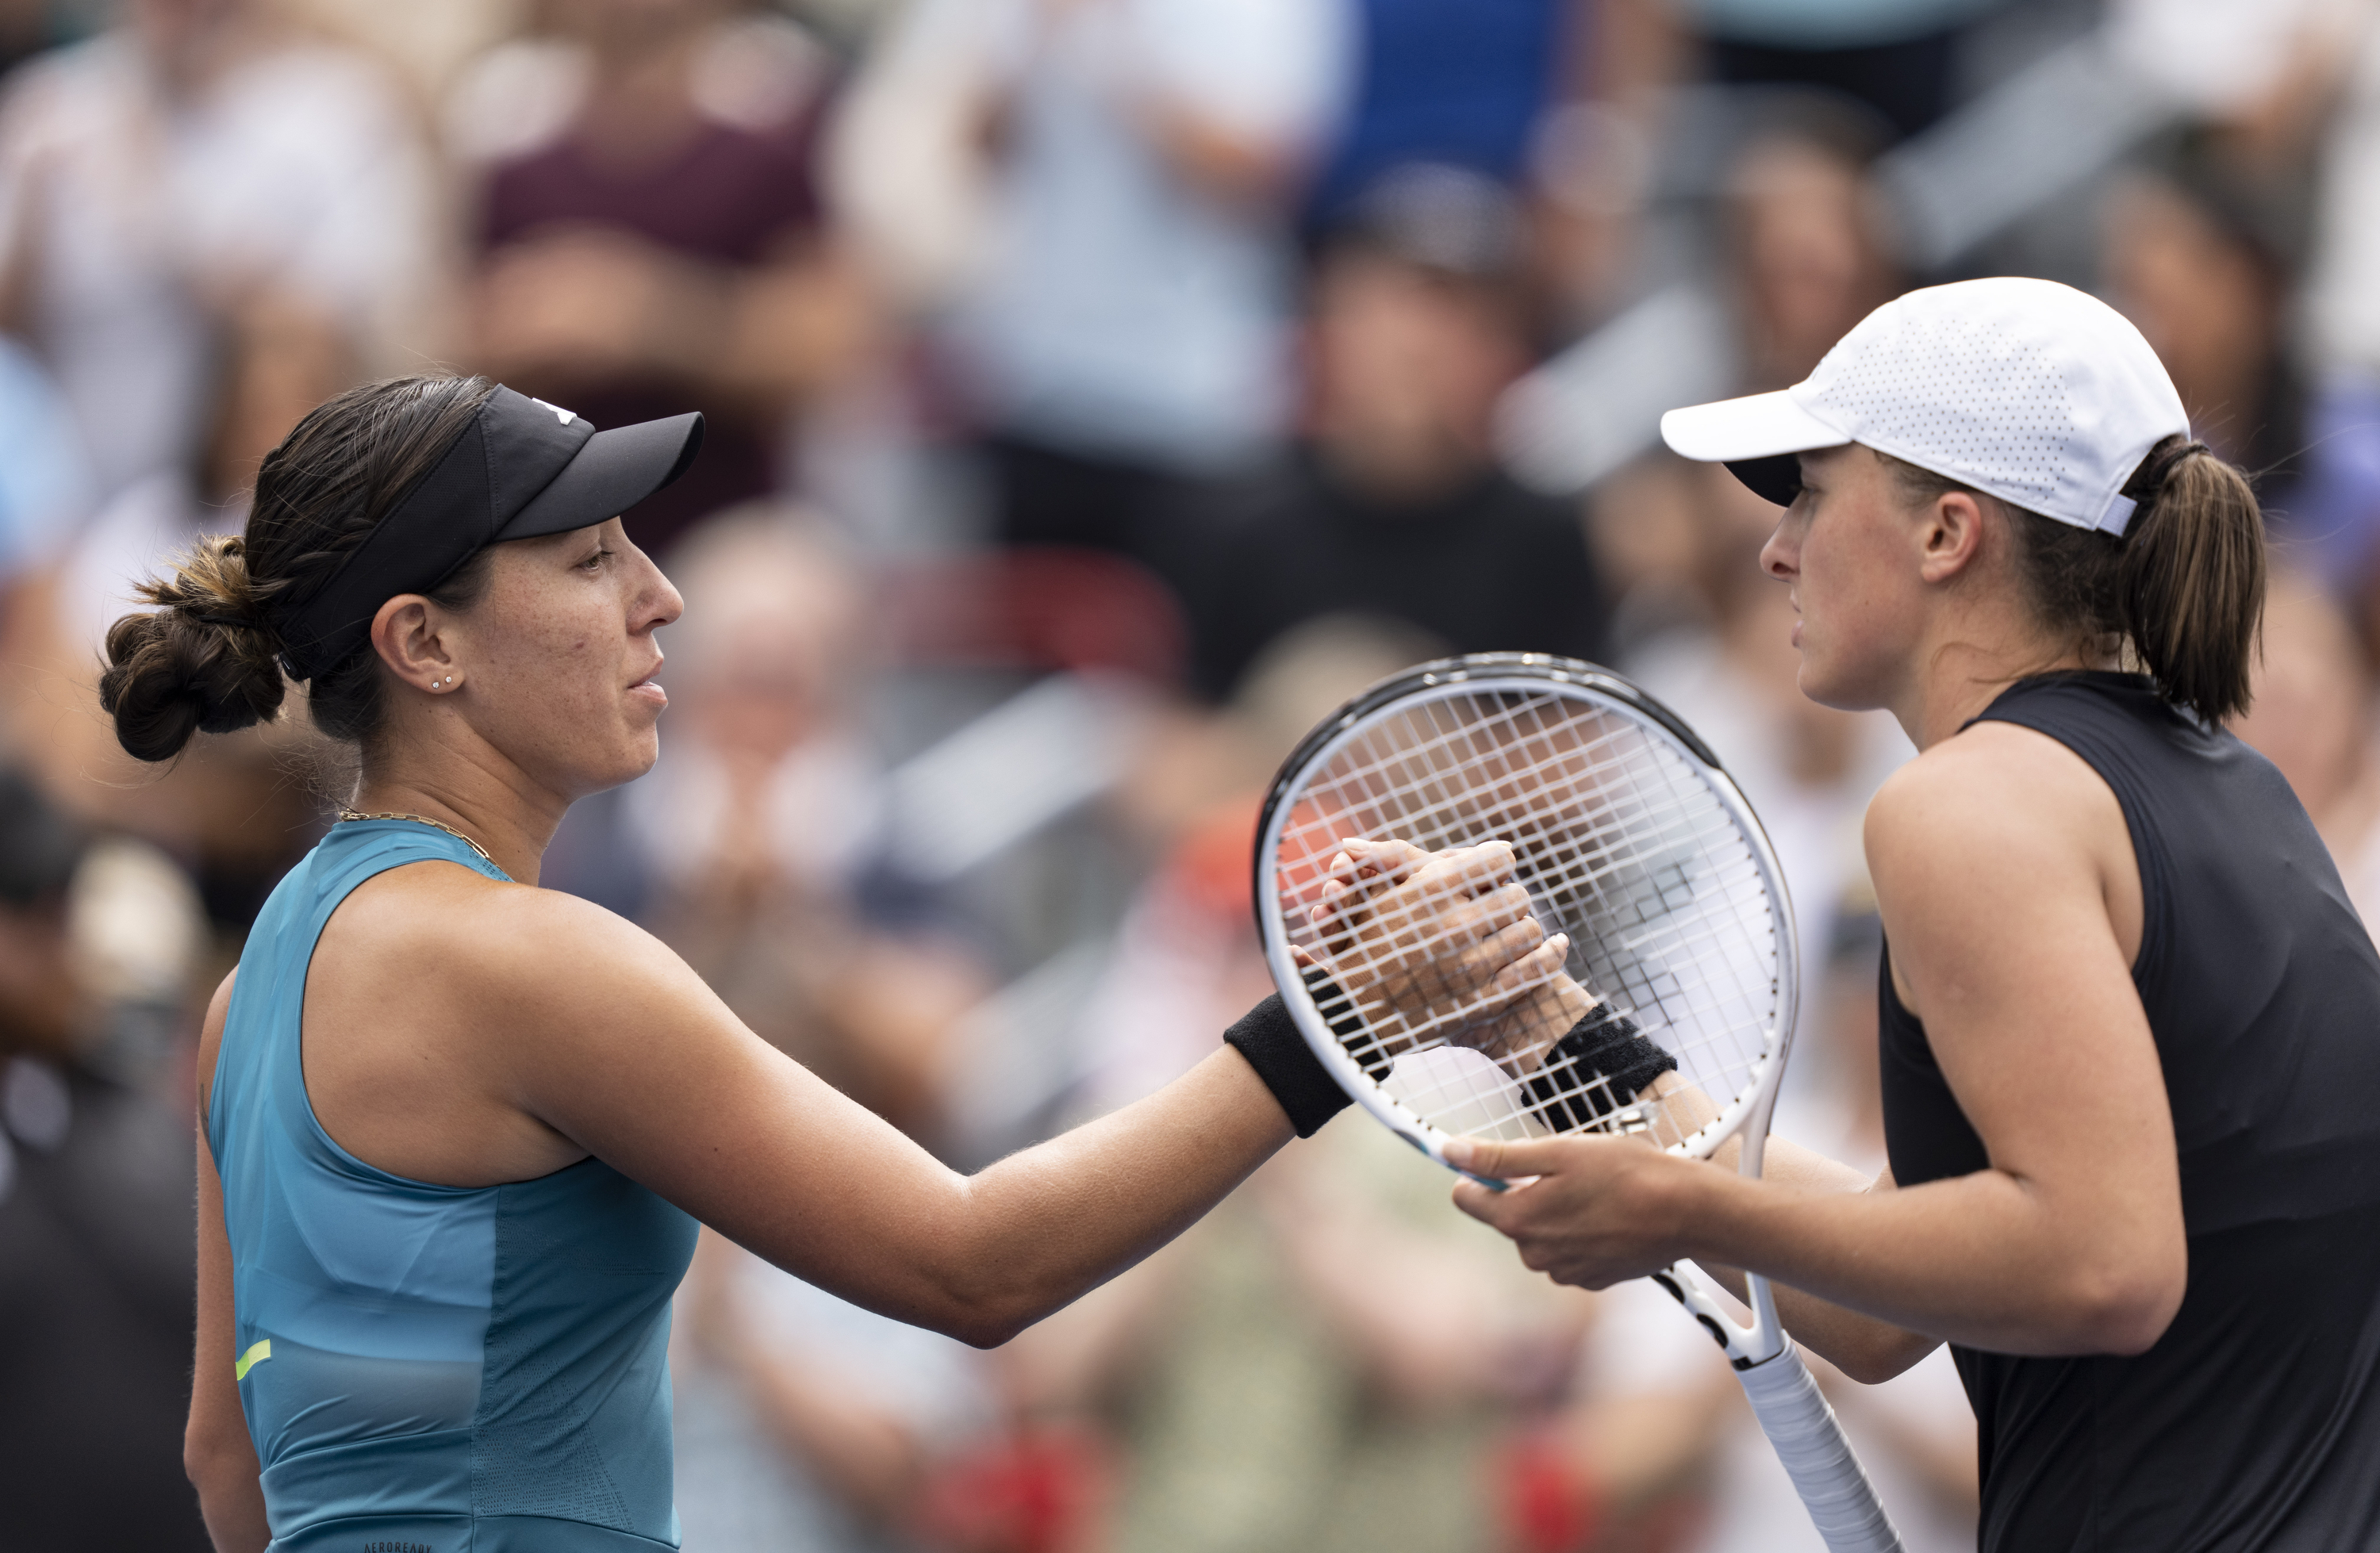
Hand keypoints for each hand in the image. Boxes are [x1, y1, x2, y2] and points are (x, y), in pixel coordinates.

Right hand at [1304, 838, 1572, 1056]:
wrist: (1353, 1014)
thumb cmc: (1363, 945)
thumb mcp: (1379, 892)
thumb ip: (1413, 859)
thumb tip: (1467, 840)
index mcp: (1431, 890)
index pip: (1498, 859)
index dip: (1498, 861)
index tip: (1494, 868)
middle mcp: (1454, 923)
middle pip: (1517, 895)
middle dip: (1509, 897)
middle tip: (1498, 906)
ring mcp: (1471, 965)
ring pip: (1529, 930)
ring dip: (1523, 927)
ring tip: (1511, 930)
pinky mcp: (1482, 1000)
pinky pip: (1535, 968)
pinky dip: (1551, 953)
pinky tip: (1556, 945)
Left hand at [1443, 1132, 1704, 1290]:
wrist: (1687, 1213)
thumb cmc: (1627, 1173)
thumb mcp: (1557, 1152)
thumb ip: (1498, 1156)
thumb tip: (1449, 1151)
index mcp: (1517, 1221)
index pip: (1466, 1196)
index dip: (1483, 1172)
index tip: (1508, 1158)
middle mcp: (1534, 1254)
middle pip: (1507, 1215)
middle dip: (1527, 1191)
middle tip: (1570, 1172)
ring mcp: (1564, 1272)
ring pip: (1541, 1232)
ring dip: (1557, 1211)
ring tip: (1597, 1193)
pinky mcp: (1592, 1280)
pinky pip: (1569, 1251)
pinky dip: (1582, 1232)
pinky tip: (1610, 1216)